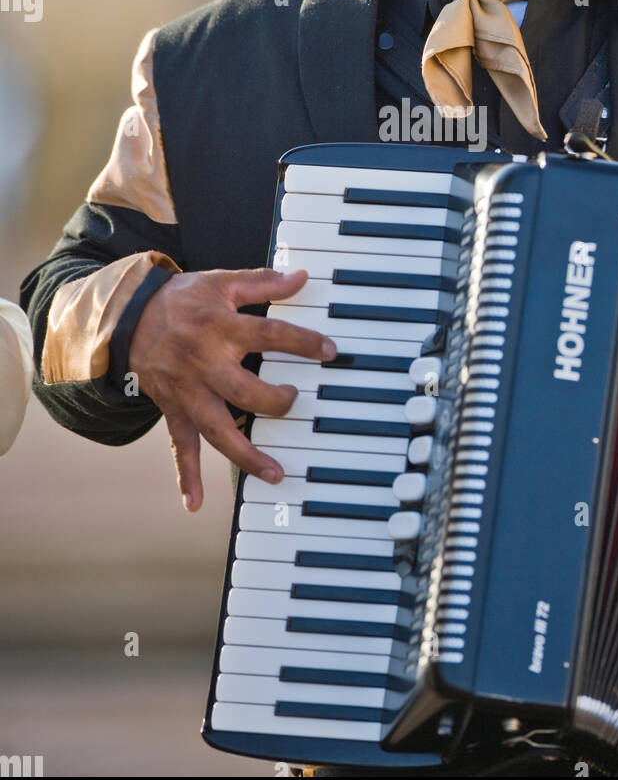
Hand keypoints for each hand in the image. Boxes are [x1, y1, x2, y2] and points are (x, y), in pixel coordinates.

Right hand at [127, 267, 333, 511]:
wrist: (126, 318)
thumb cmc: (180, 300)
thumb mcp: (220, 282)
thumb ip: (262, 282)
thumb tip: (301, 277)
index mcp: (220, 328)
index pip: (269, 335)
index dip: (302, 341)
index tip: (329, 351)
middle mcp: (205, 364)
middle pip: (245, 391)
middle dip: (275, 402)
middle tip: (294, 400)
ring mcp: (189, 392)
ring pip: (218, 429)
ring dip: (246, 455)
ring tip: (274, 475)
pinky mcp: (174, 410)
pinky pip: (180, 447)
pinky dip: (186, 475)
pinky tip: (194, 503)